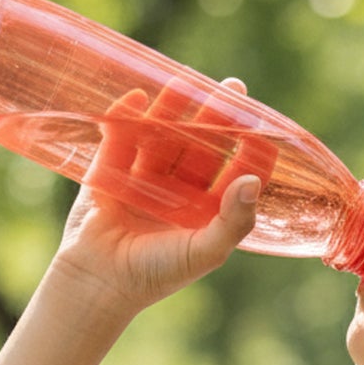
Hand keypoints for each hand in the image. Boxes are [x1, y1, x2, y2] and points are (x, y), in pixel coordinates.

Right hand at [50, 82, 260, 316]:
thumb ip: (234, 220)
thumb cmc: (157, 273)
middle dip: (216, 117)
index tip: (264, 129)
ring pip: (162, 136)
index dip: (252, 153)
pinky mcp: (109, 173)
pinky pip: (119, 139)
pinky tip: (136, 98)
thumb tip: (253, 181)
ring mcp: (143, 180)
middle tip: (233, 87)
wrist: (99, 283)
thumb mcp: (205, 251)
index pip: (236, 175)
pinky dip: (124, 118)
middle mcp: (178, 192)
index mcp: (206, 210)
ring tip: (185, 80)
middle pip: (201, 146)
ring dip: (173, 109)